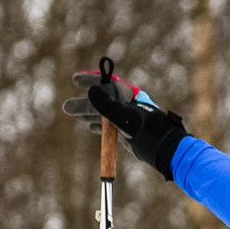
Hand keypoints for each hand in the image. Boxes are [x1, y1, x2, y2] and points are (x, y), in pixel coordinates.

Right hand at [63, 60, 188, 181]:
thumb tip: (91, 91)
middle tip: (67, 107)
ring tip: (73, 114)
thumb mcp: (124, 116)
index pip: (105, 84)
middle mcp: (124, 106)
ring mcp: (125, 119)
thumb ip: (106, 105)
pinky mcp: (126, 132)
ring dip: (87, 114)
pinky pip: (108, 127)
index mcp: (125, 96)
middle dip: (83, 103)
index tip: (76, 80)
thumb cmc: (146, 130)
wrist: (162, 148)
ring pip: (102, 114)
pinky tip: (90, 127)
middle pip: (100, 101)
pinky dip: (99, 126)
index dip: (90, 80)